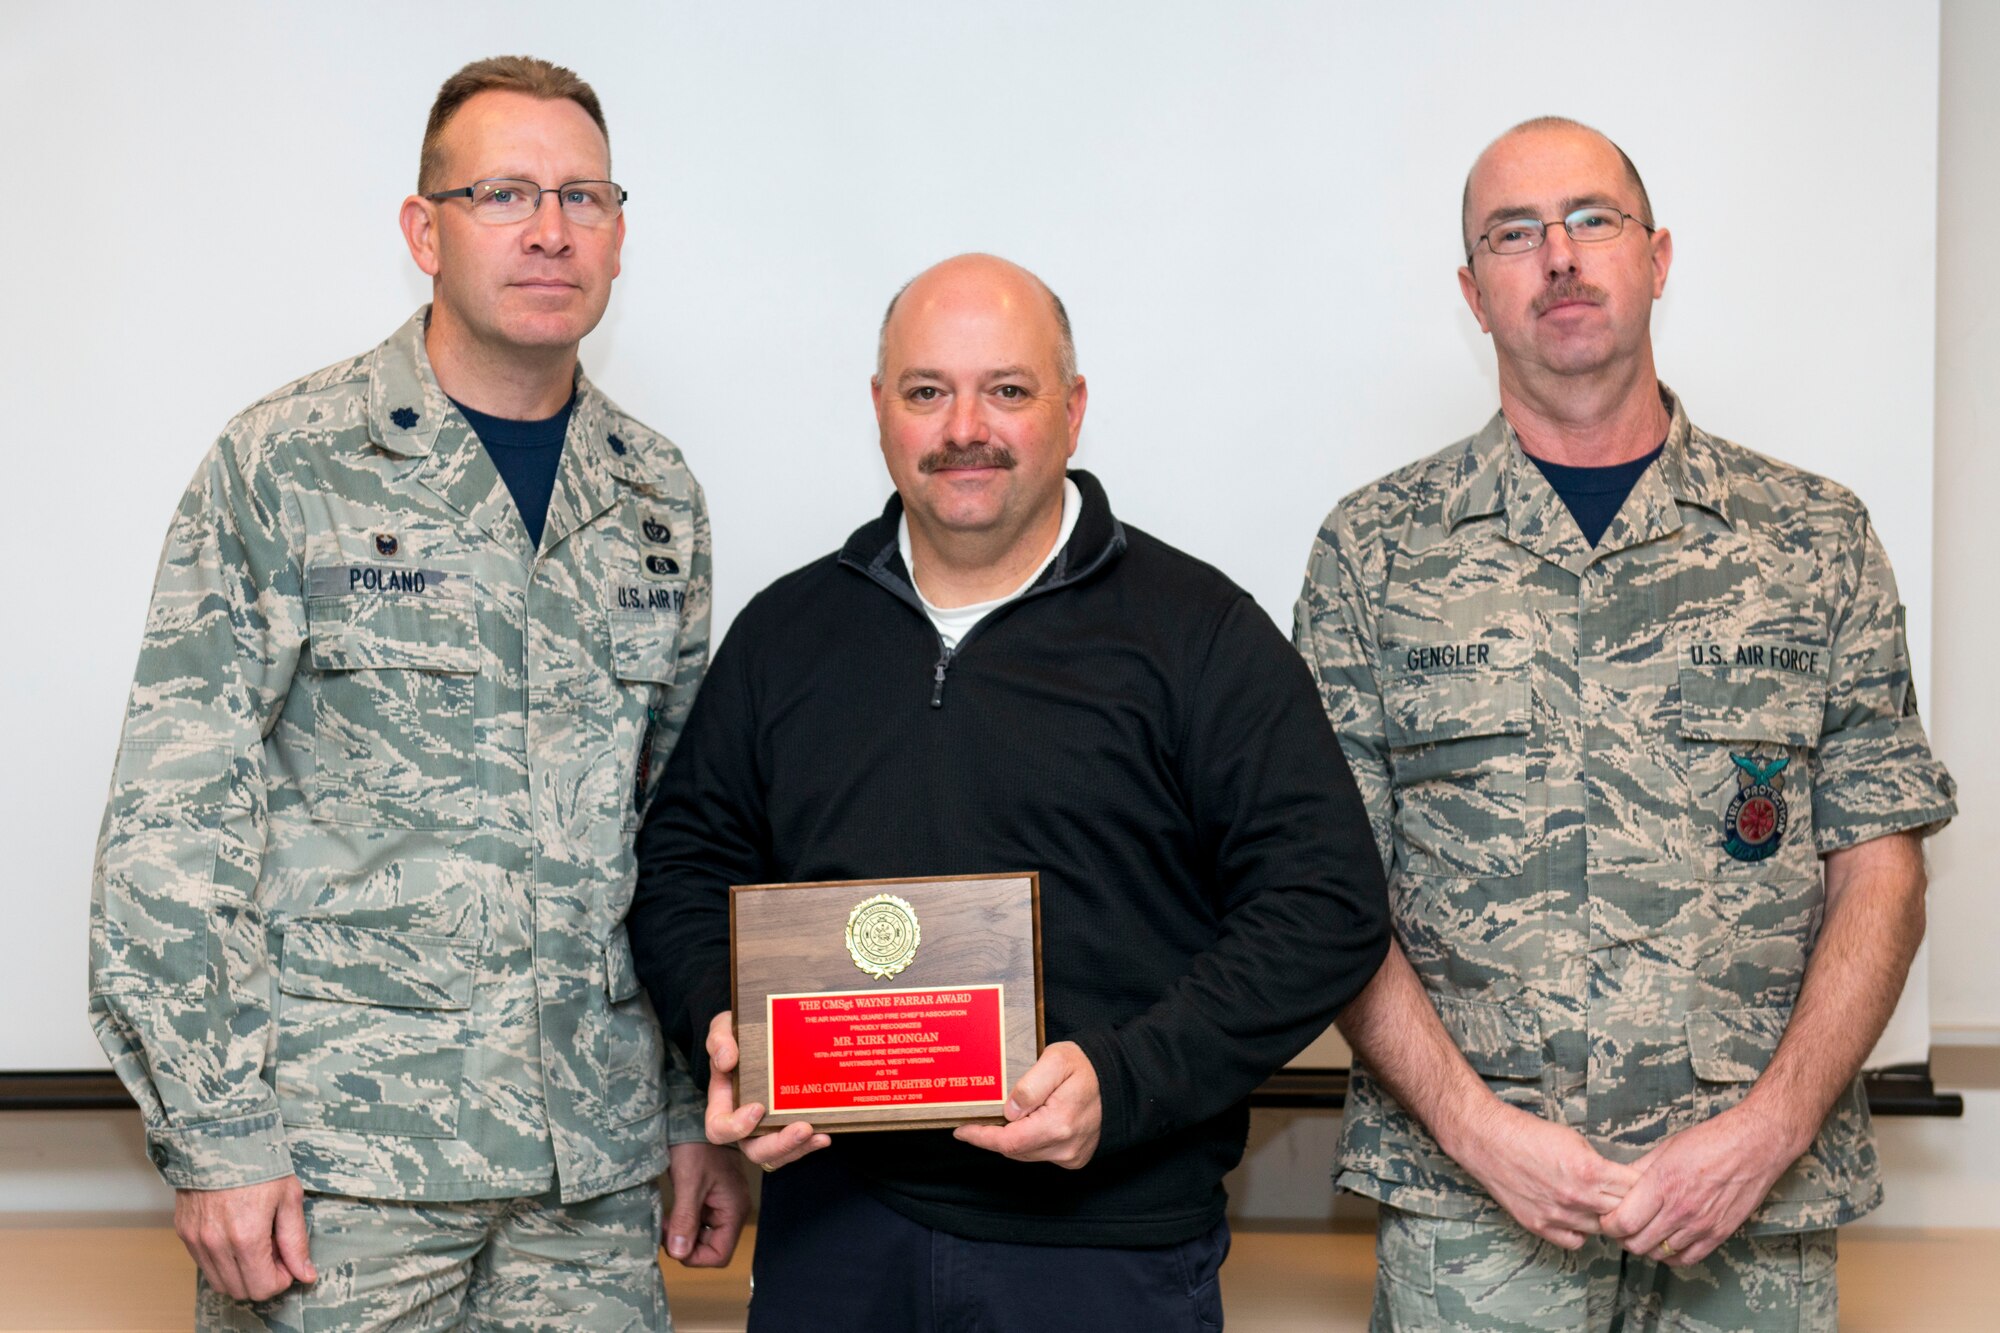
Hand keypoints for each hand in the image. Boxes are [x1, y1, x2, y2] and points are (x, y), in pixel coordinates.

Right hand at [173, 1175, 315, 1301]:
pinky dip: (222, 1261)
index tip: (288, 1261)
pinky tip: (236, 1237)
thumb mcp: (289, 1198)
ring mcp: (196, 1240)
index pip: (263, 1287)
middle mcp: (217, 1244)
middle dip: (262, 1278)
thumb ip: (295, 1242)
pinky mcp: (184, 1233)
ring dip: (241, 1273)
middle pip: (241, 1290)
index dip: (281, 1279)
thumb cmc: (260, 1163)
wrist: (220, 1137)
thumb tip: (306, 1274)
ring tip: (255, 1243)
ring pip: (220, 1282)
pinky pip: (204, 1264)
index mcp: (247, 1237)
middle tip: (273, 1251)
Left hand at [663, 1140, 750, 1266]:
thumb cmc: (696, 1146)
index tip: (673, 1239)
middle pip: (711, 1248)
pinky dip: (684, 1222)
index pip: (719, 1255)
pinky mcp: (712, 1198)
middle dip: (686, 1243)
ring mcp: (723, 1204)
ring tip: (667, 1217)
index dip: (694, 1256)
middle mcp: (732, 1211)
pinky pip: (700, 1222)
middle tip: (666, 1226)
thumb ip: (685, 1219)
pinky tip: (672, 1211)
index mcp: (734, 1210)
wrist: (695, 1118)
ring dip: (683, 1233)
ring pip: (703, 1236)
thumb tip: (679, 1253)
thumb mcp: (689, 1182)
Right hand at [703, 1009, 828, 1170]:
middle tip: (802, 1128)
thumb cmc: (739, 1034)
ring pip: (779, 1154)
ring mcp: (768, 1126)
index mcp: (723, 1104)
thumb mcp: (723, 1029)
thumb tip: (727, 1061)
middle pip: (755, 1150)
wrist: (765, 1030)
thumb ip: (720, 1041)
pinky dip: (811, 1142)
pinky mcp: (790, 1123)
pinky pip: (798, 1145)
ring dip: (799, 1148)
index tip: (758, 1108)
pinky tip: (827, 1132)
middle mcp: (745, 1122)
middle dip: (779, 1145)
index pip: (719, 1129)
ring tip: (819, 1134)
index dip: (736, 1127)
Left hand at [952, 1041, 1101, 1168]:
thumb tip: (1009, 1111)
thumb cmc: (1087, 1067)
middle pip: (1014, 1150)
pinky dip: (1028, 1141)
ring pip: (1026, 1154)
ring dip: (1011, 1139)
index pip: (1008, 1141)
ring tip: (1002, 1117)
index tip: (962, 1131)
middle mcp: (1065, 1147)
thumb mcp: (1056, 1061)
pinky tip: (1027, 1123)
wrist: (1121, 1080)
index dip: (981, 1137)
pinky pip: (1041, 1153)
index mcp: (1059, 1124)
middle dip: (993, 1136)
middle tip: (978, 1117)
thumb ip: (1030, 1086)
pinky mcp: (1075, 1157)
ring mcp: (1072, 1155)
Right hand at [1447, 1100, 1639, 1249]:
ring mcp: (1558, 1215)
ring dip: (1605, 1219)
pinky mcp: (1540, 1226)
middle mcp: (1577, 1197)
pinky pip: (1575, 1241)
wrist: (1488, 1140)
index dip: (1645, 1187)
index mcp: (1590, 1170)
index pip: (1637, 1190)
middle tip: (1630, 1200)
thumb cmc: (1530, 1134)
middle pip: (1624, 1213)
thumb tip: (1621, 1181)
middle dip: (1630, 1205)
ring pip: (1601, 1230)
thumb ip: (1600, 1165)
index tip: (1645, 1185)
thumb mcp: (1575, 1140)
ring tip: (1600, 1205)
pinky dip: (1581, 1232)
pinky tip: (1578, 1217)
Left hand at [1598, 1103, 1801, 1266]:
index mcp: (1662, 1184)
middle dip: (1623, 1238)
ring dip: (1646, 1246)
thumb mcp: (1666, 1149)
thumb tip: (1617, 1184)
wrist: (1754, 1146)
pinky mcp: (1719, 1234)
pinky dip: (1671, 1255)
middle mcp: (1680, 1209)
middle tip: (1622, 1227)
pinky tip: (1667, 1242)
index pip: (1623, 1222)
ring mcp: (1701, 1225)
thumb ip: (1639, 1171)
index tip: (1606, 1219)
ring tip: (1644, 1232)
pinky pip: (1687, 1259)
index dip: (1609, 1225)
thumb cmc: (1710, 1141)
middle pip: (1638, 1243)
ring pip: (1660, 1253)